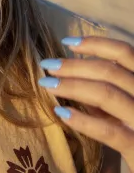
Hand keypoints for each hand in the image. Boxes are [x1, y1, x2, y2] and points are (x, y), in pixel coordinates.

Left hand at [38, 36, 133, 172]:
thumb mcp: (126, 109)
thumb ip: (108, 92)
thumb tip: (72, 74)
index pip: (125, 53)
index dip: (95, 44)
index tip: (66, 42)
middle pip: (110, 71)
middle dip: (74, 66)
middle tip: (47, 65)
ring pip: (106, 94)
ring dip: (72, 86)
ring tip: (47, 84)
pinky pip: (109, 130)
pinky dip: (83, 120)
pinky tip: (61, 114)